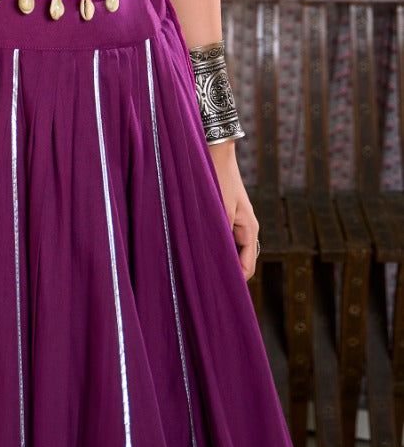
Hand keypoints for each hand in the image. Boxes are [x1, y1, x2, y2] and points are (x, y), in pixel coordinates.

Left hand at [209, 141, 258, 279]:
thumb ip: (219, 236)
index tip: (217, 294)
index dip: (234, 282)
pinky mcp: (225, 215)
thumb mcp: (219, 210)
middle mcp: (245, 229)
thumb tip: (216, 260)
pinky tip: (196, 249)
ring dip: (217, 257)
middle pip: (239, 261)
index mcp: (249, 230)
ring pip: (229, 250)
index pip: (246, 268)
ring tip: (197, 270)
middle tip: (204, 286)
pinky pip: (222, 237)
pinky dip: (213, 245)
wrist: (216, 152)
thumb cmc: (218, 179)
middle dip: (224, 272)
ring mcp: (236, 222)